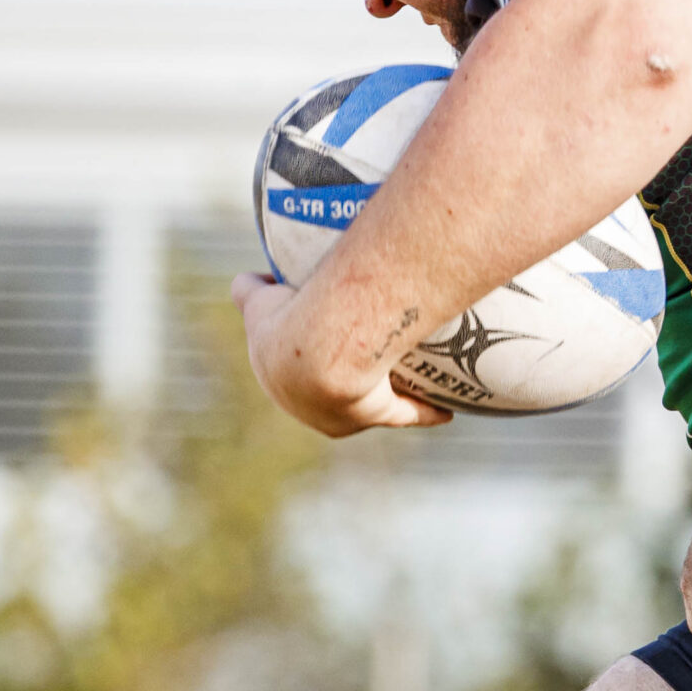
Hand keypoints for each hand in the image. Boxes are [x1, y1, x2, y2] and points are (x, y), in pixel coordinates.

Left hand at [231, 272, 451, 436]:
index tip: (315, 329)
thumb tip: (248, 276)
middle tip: (362, 338)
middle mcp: (307, 406)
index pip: (287, 367)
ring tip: (401, 366)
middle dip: (341, 371)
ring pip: (368, 401)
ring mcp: (344, 414)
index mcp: (277, 380)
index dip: (300, 347)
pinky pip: (407, 414)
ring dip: (382, 389)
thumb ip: (248, 290)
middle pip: (329, 388)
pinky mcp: (378, 414)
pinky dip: (425, 412)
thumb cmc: (289, 320)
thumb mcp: (258, 300)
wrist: (320, 350)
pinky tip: (443, 411)